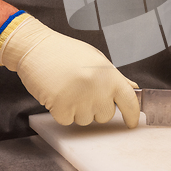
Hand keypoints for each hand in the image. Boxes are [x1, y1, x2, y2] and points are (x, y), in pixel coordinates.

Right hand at [0, 15, 139, 126]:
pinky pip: (67, 121)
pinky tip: (58, 94)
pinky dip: (62, 112)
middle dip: (97, 108)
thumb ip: (116, 77)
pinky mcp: (60, 107)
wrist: (36, 47)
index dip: (132, 115)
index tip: (132, 122)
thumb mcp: (97, 59)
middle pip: (106, 116)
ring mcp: (79, 98)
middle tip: (84, 90)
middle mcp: (97, 88)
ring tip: (69, 89)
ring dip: (78, 110)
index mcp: (109, 74)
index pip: (130, 101)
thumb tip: (133, 89)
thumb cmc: (66, 52)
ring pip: (86, 120)